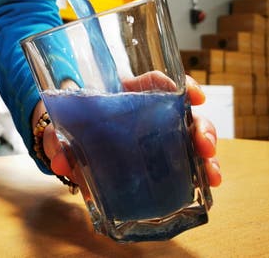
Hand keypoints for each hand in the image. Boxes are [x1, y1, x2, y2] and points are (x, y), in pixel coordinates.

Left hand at [33, 74, 221, 187]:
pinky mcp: (159, 158)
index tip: (194, 95)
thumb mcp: (59, 131)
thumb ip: (57, 141)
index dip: (176, 85)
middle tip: (204, 144)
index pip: (153, 82)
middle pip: (183, 112)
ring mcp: (157, 135)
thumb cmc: (68, 127)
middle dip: (201, 126)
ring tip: (210, 173)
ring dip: (206, 153)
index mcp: (124, 95)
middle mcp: (148, 112)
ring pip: (191, 136)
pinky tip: (207, 185)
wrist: (68, 145)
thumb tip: (62, 161)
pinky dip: (199, 171)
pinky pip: (185, 161)